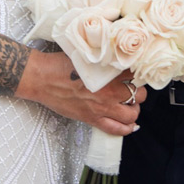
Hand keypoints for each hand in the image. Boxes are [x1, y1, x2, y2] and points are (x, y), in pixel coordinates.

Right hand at [16, 49, 146, 135]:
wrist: (43, 78)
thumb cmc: (60, 64)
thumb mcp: (86, 54)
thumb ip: (103, 57)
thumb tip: (114, 55)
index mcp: (107, 72)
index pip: (135, 72)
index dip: (139, 72)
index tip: (137, 72)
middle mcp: (108, 91)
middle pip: (138, 94)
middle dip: (140, 91)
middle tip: (136, 88)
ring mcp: (101, 107)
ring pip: (131, 114)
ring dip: (135, 109)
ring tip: (132, 104)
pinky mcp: (92, 119)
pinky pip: (116, 129)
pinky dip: (127, 129)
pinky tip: (130, 124)